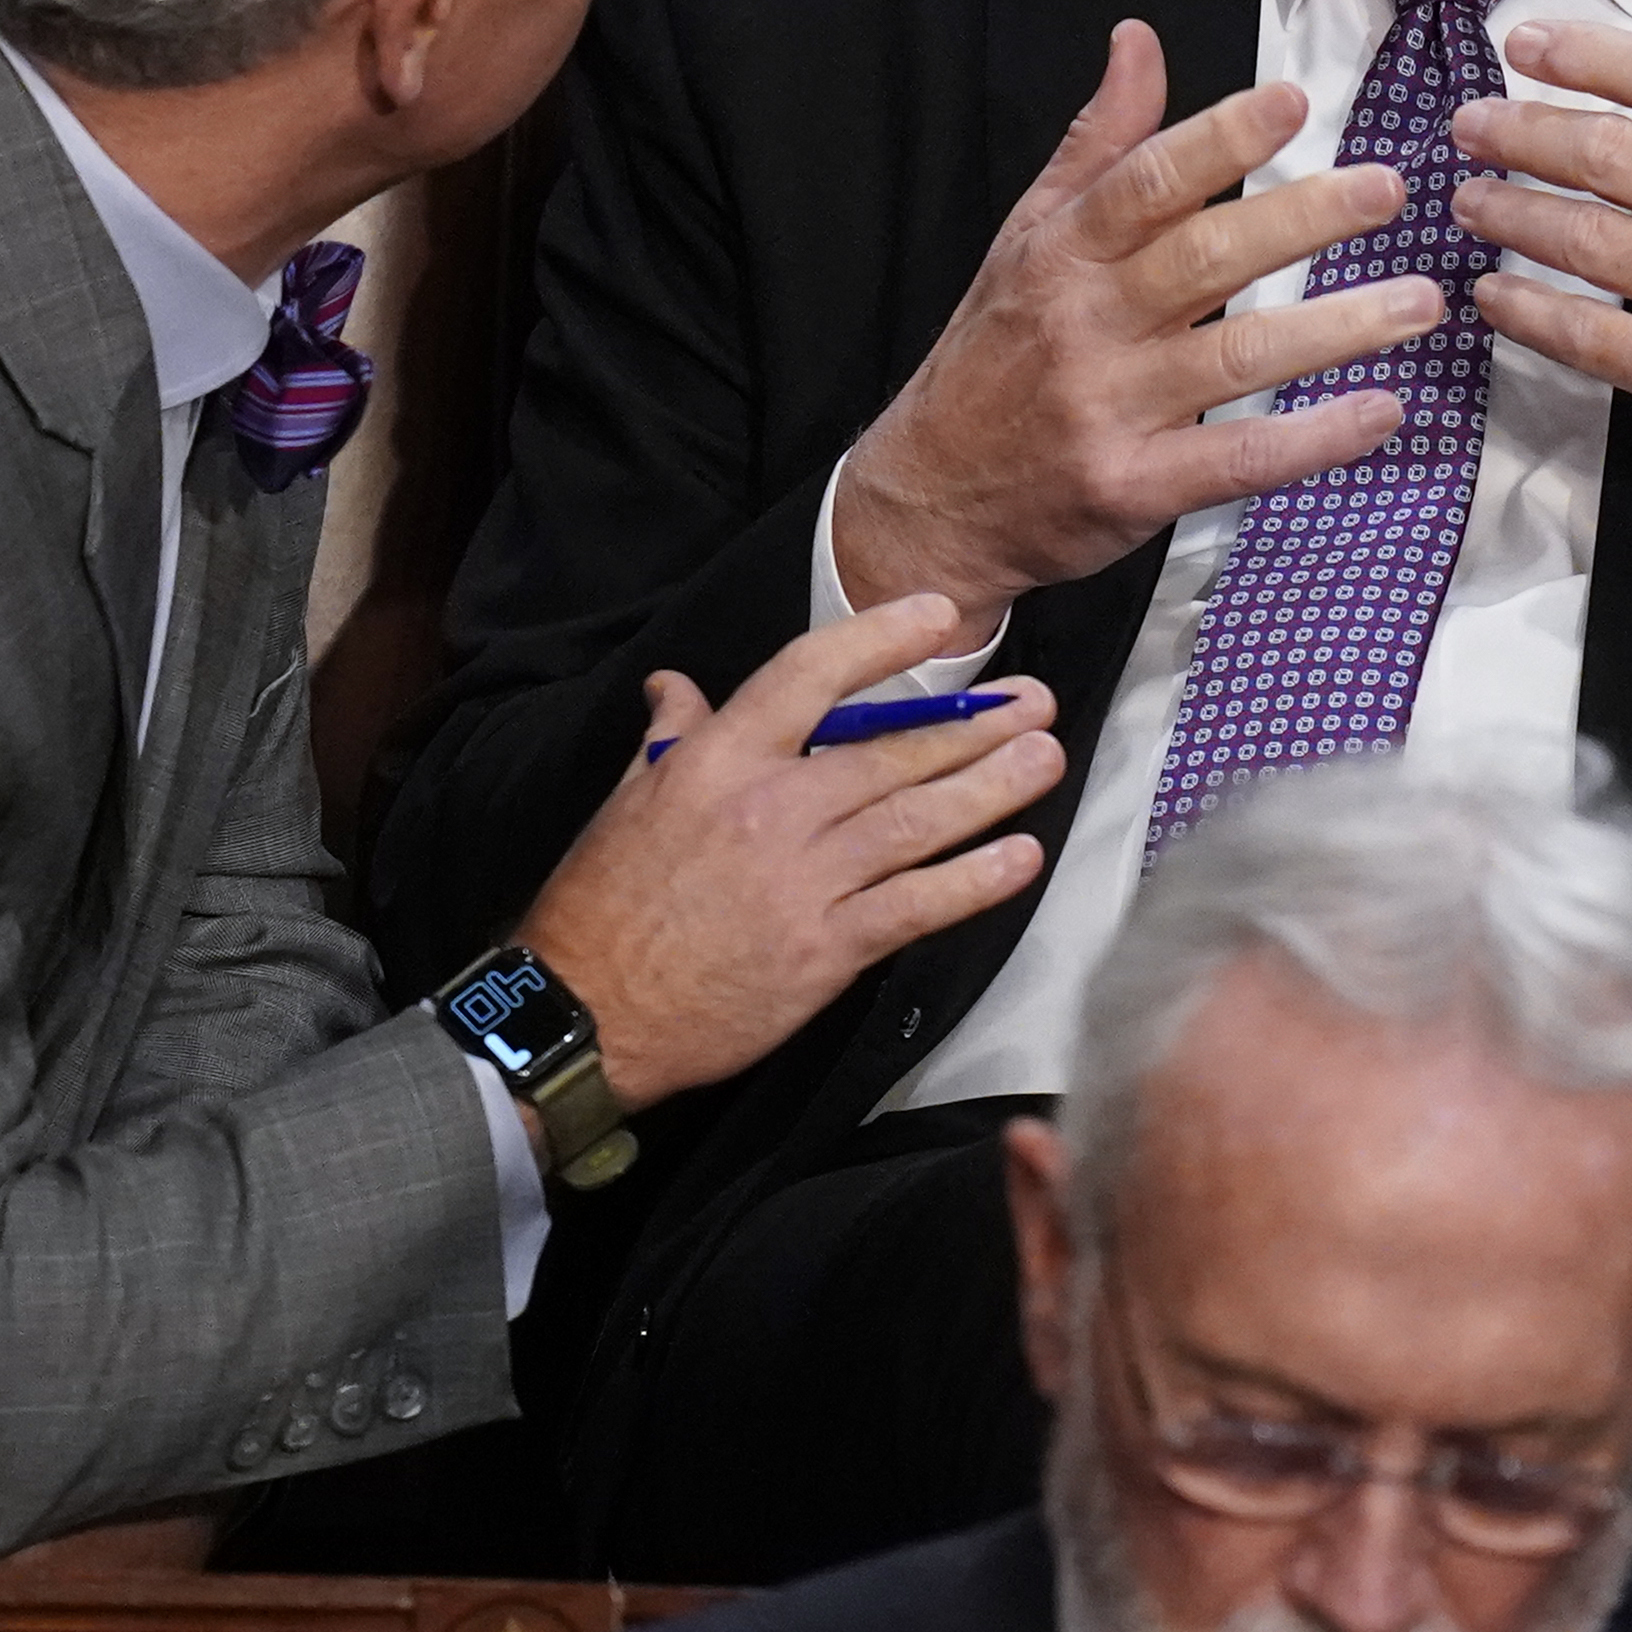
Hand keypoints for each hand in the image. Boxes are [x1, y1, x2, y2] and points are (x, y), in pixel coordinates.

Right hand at [514, 594, 1064, 1110]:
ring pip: (919, 821)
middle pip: (893, 752)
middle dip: (975, 725)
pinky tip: (1020, 857)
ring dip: (993, 787)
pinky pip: (916, 905)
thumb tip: (677, 686)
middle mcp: (772, 809)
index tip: (937, 615)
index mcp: (719, 761)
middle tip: (1034, 704)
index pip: (812, 674)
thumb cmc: (601, 906)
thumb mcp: (626, 800)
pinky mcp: (825, 950)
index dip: (881, 639)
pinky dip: (974, 881)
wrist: (586, 1016)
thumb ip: (671, 735)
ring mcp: (805, 881)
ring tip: (1046, 758)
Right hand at [831, 20, 1444, 631]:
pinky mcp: (1131, 486)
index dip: (1220, 137)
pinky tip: (1380, 413)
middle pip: (1203, 259)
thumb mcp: (1027, 237)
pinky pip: (1237, 459)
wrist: (930, 497)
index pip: (1146, 181)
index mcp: (1063, 252)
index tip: (1292, 101)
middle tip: (1386, 191)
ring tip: (1419, 303)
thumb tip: (1139, 41)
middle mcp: (1085, 323)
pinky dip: (1314, 440)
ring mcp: (1108, 409)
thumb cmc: (995, 355)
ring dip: (1336, 329)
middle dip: (1301, 221)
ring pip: (1236, 358)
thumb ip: (1098, 143)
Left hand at [1447, 0, 1631, 600]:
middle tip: (1471, 122)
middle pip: (1612, 157)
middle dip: (1524, 132)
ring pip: (1590, 241)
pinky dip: (1532, 313)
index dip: (1592, 56)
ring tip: (1466, 199)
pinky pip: (1592, 337)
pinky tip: (1495, 294)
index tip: (1529, 44)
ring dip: (1513, 214)